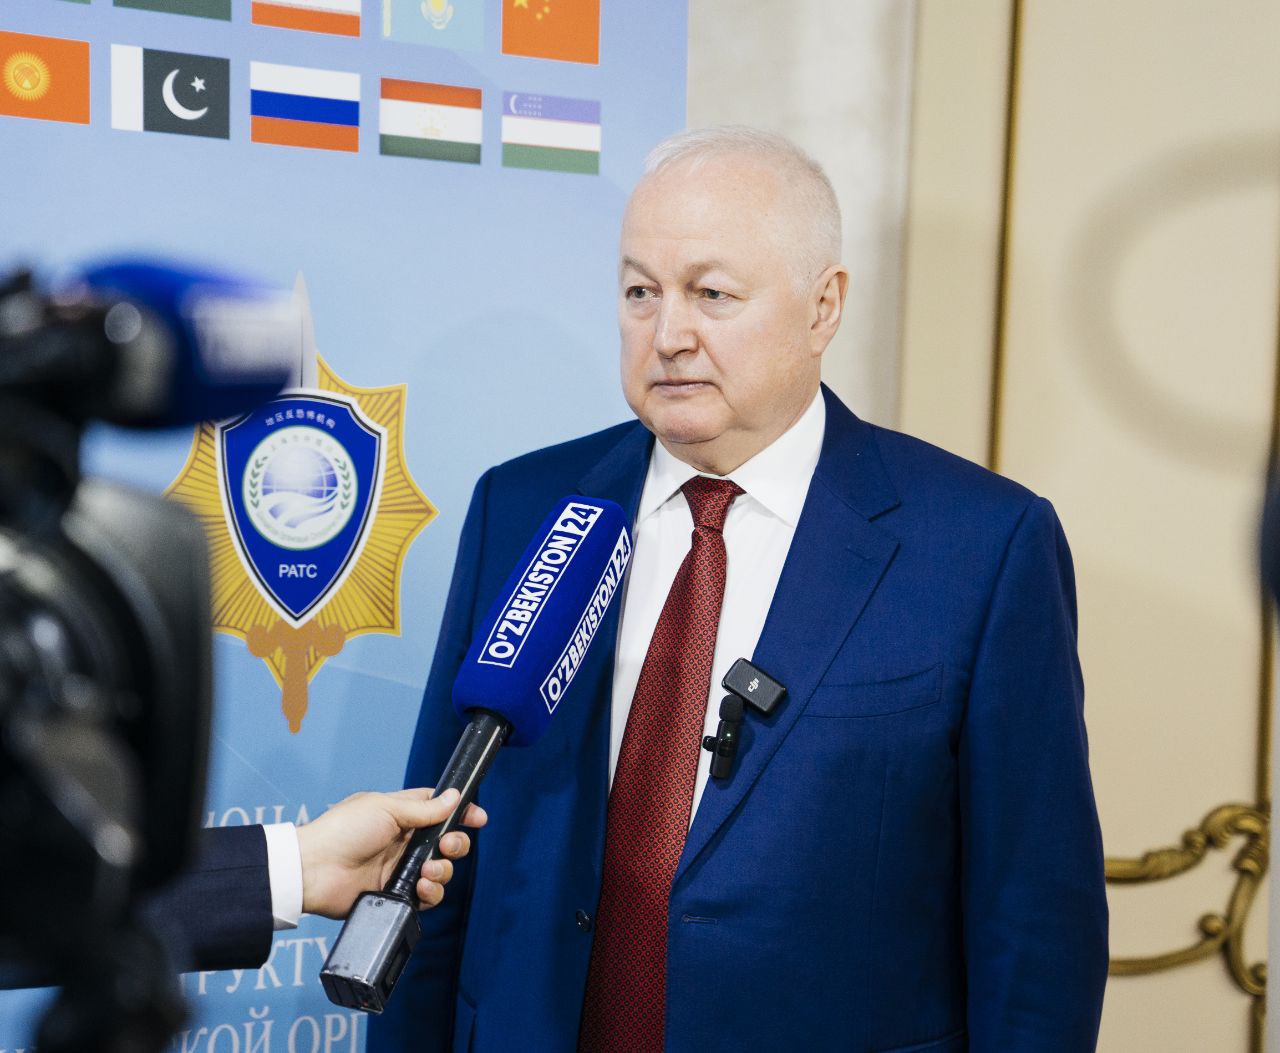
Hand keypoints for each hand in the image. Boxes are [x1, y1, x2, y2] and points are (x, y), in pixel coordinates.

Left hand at [296, 787, 486, 918]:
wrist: (314, 870)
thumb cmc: (343, 830)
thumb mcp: (385, 808)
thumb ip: (423, 809)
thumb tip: (455, 797)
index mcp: (401, 815)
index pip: (439, 810)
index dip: (461, 812)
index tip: (478, 817)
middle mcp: (404, 842)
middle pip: (447, 842)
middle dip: (456, 844)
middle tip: (447, 846)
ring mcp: (401, 869)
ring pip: (441, 871)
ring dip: (443, 870)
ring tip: (426, 872)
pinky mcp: (396, 895)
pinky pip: (427, 897)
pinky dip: (430, 893)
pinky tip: (420, 888)